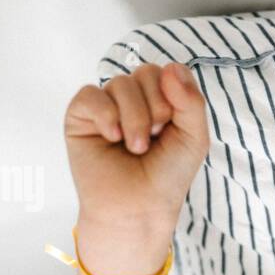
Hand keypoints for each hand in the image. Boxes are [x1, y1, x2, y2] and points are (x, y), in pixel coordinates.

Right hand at [64, 62, 209, 231]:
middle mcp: (133, 98)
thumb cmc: (166, 176)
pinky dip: (106, 115)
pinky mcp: (80, 116)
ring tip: (135, 148)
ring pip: (120, 84)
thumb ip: (192, 101)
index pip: (169, 71)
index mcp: (161, 99)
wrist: (139, 207)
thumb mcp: (194, 138)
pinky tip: (113, 138)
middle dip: (156, 108)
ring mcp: (106, 105)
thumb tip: (171, 67)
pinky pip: (91, 94)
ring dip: (134, 119)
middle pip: (146, 73)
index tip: (172, 128)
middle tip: (154, 140)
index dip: (175, 96)